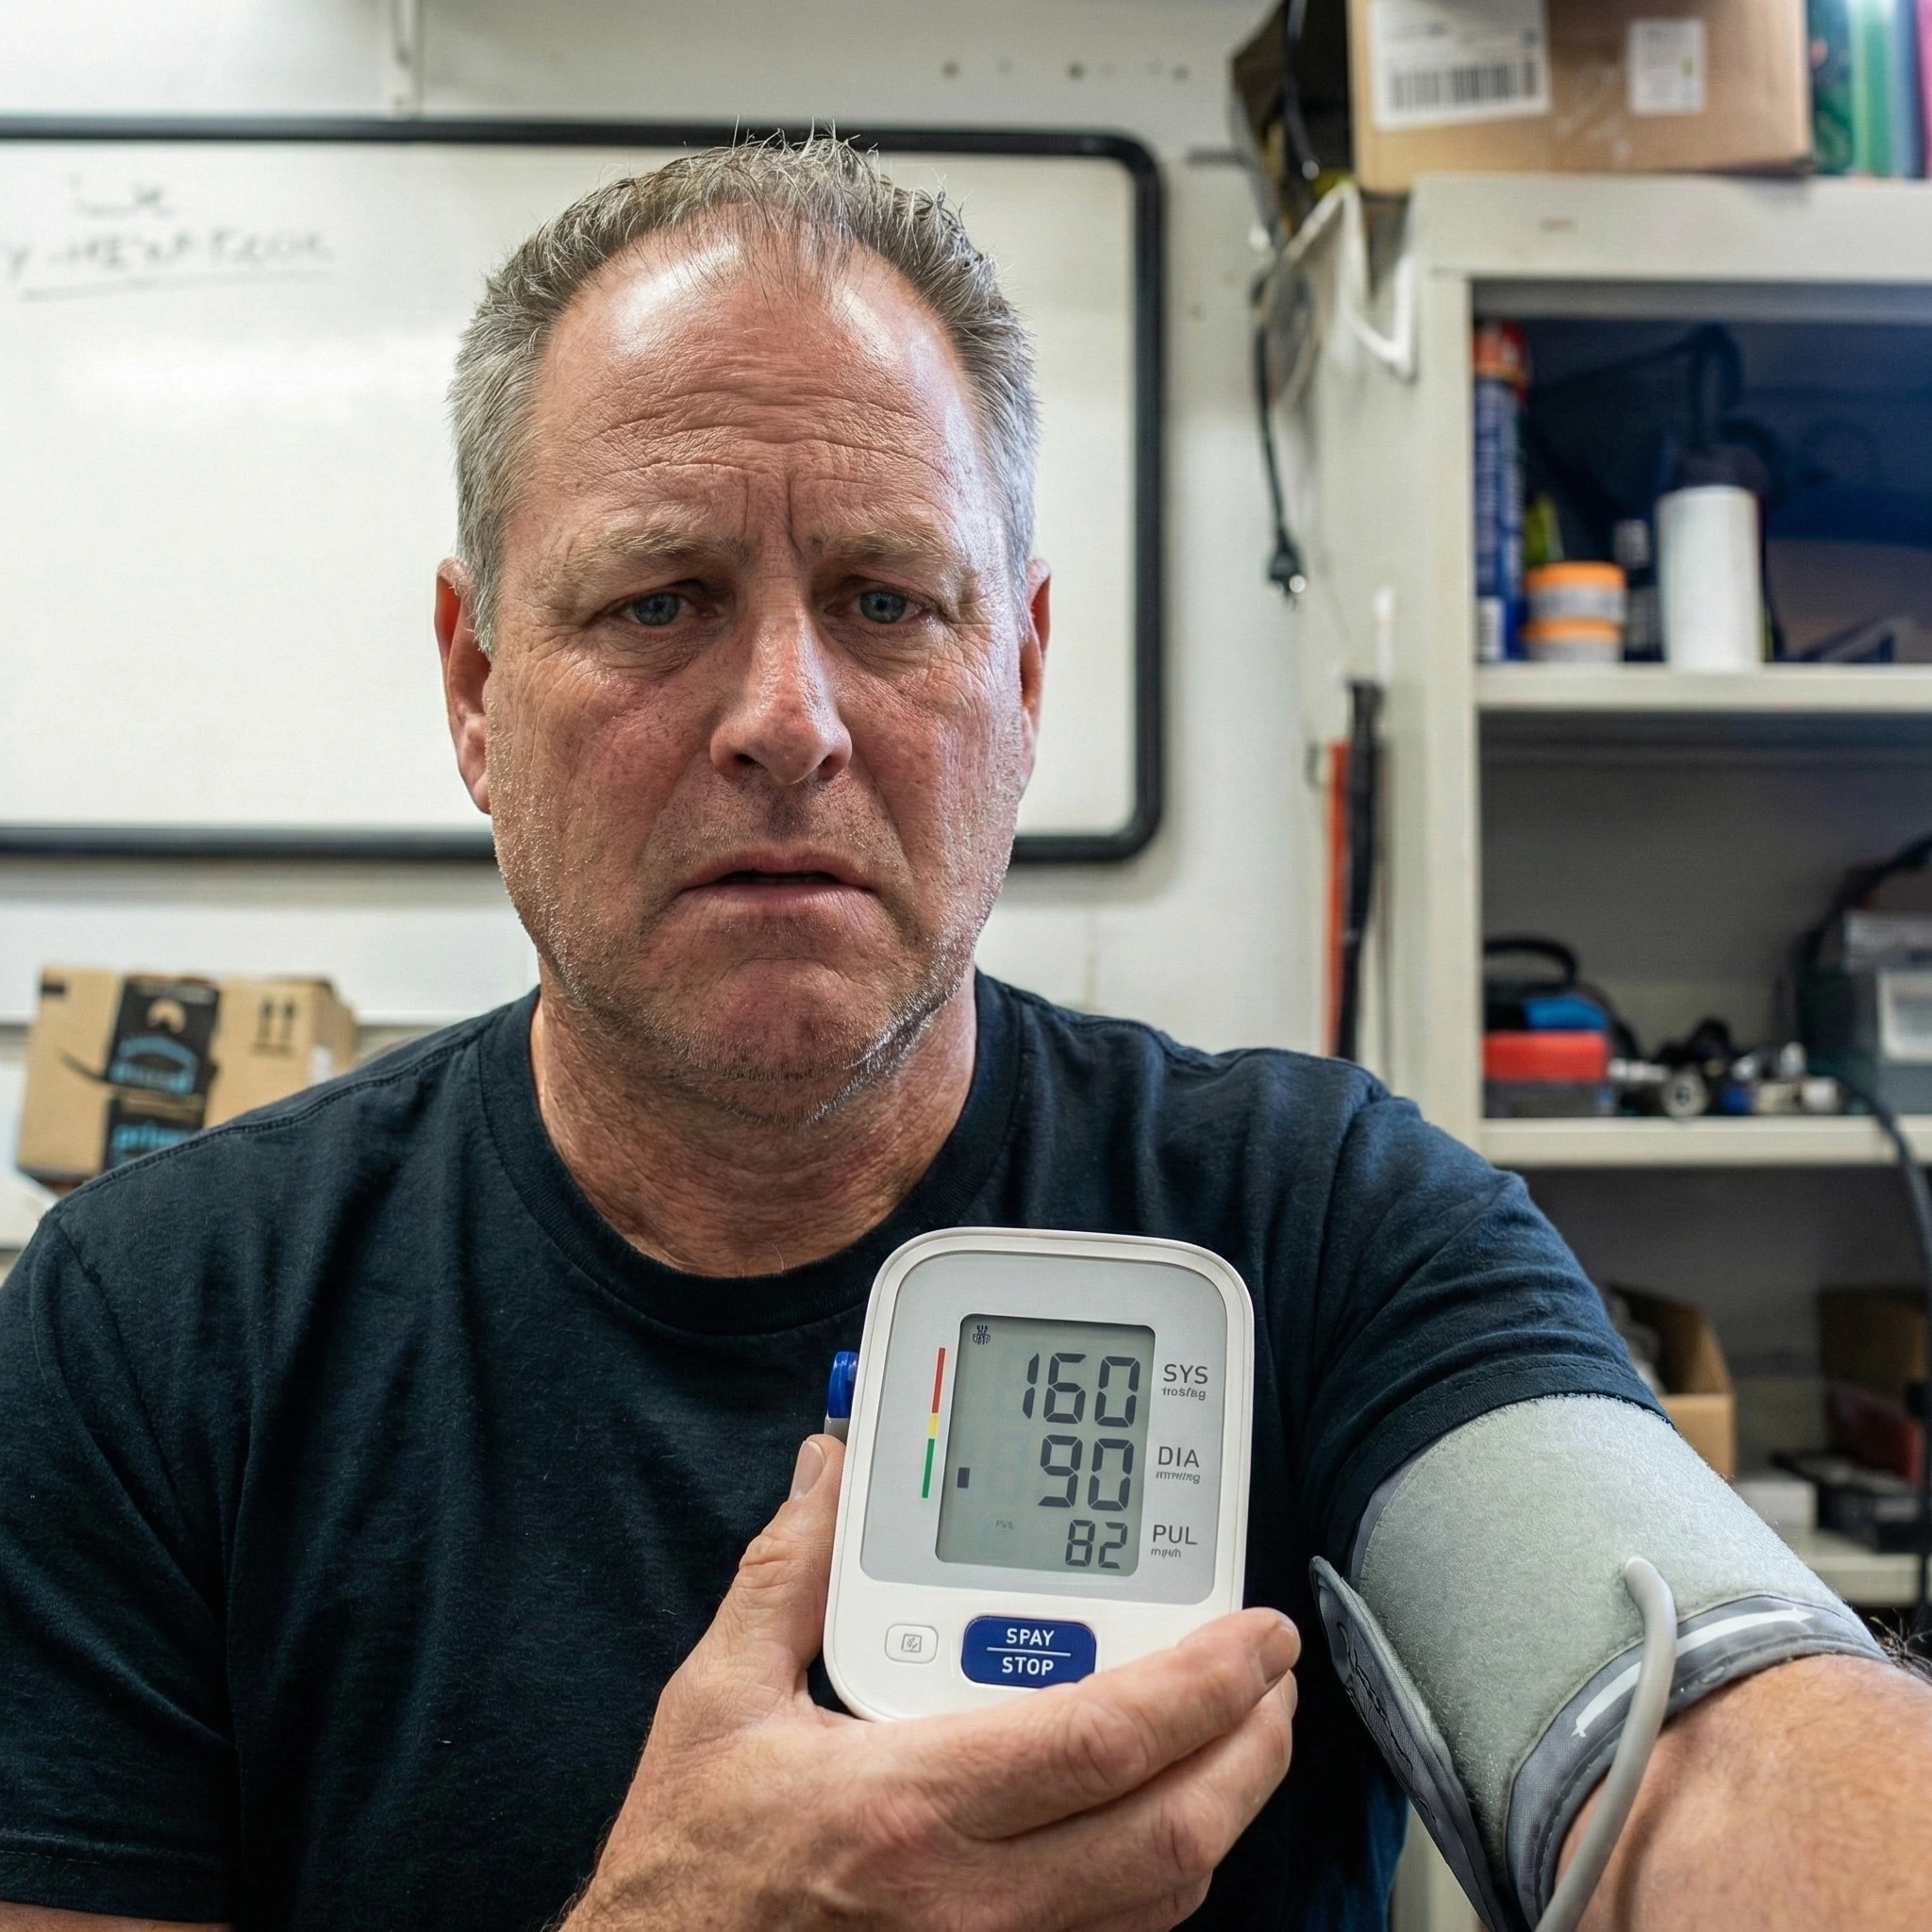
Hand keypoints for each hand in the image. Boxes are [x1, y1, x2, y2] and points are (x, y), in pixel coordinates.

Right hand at [562, 1435, 1297, 1931]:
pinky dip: (1167, 1870)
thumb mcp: (715, 1697)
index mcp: (907, 1804)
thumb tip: (831, 1468)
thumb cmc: (686, 1860)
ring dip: (1225, 1808)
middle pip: (1170, 1833)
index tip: (1254, 1633)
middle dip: (1251, 1748)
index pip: (1103, 1741)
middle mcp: (967, 1902)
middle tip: (1275, 1674)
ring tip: (1244, 1728)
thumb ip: (787, 1570)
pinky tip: (1166, 1807)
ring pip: (1161, 1897)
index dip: (1202, 1685)